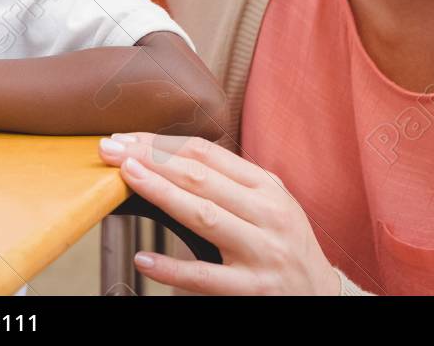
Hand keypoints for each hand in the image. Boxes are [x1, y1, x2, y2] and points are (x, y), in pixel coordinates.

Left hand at [97, 132, 340, 294]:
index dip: (161, 143)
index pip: (207, 154)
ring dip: (161, 193)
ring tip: (127, 178)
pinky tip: (144, 259)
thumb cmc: (287, 244)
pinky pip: (206, 278)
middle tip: (111, 148)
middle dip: (151, 159)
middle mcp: (266, 215)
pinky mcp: (253, 289)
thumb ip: (233, 181)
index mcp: (266, 188)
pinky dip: (173, 268)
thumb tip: (174, 156)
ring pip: (204, 217)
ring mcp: (261, 252)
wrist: (323, 296)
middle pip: (200, 179)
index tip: (126, 137)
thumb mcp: (272, 203)